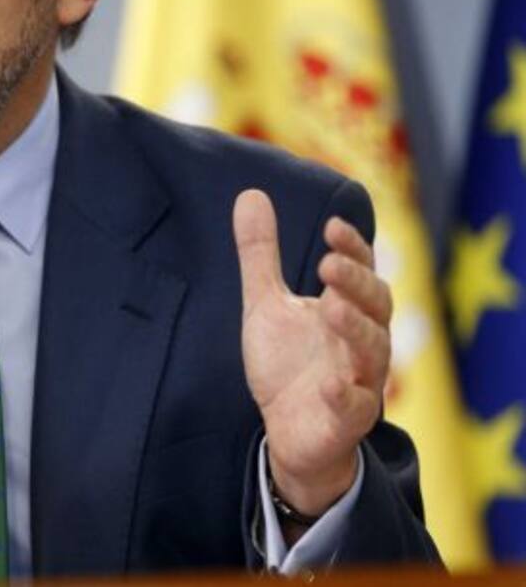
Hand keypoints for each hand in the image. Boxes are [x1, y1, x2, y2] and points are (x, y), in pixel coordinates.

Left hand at [234, 189, 390, 516]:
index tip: (333, 227)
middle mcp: (362, 340)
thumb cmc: (287, 364)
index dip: (353, 250)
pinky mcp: (348, 418)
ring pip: (373, 351)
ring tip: (331, 308)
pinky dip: (345, 395)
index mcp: (346, 309)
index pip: (360, 272)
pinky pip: (354, 406)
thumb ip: (260, 255)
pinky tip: (330, 384)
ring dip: (356, 329)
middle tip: (328, 265)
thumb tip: (250, 193)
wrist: (288, 431)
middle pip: (375, 306)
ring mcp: (360, 379)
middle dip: (355, 284)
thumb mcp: (266, 304)